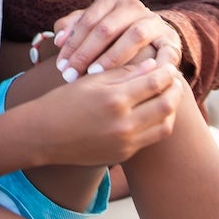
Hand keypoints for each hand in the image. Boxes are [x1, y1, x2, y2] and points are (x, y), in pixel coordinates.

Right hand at [35, 58, 184, 166]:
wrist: (43, 135)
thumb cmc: (63, 102)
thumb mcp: (91, 81)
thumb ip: (123, 73)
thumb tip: (153, 66)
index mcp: (115, 99)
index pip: (155, 82)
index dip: (167, 71)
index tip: (169, 64)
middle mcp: (124, 124)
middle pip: (166, 104)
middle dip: (175, 89)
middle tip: (175, 79)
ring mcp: (126, 142)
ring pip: (165, 124)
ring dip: (171, 108)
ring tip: (168, 95)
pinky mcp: (124, 154)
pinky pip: (151, 138)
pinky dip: (158, 123)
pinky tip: (154, 111)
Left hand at [52, 0, 182, 81]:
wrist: (150, 37)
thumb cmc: (111, 35)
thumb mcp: (90, 26)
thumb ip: (72, 28)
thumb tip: (58, 40)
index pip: (87, 21)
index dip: (72, 44)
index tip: (60, 66)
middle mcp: (134, 6)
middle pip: (106, 28)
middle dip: (86, 53)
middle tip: (71, 74)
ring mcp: (154, 21)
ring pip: (133, 35)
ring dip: (112, 57)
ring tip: (94, 74)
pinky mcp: (171, 39)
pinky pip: (164, 51)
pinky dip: (152, 65)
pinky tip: (137, 80)